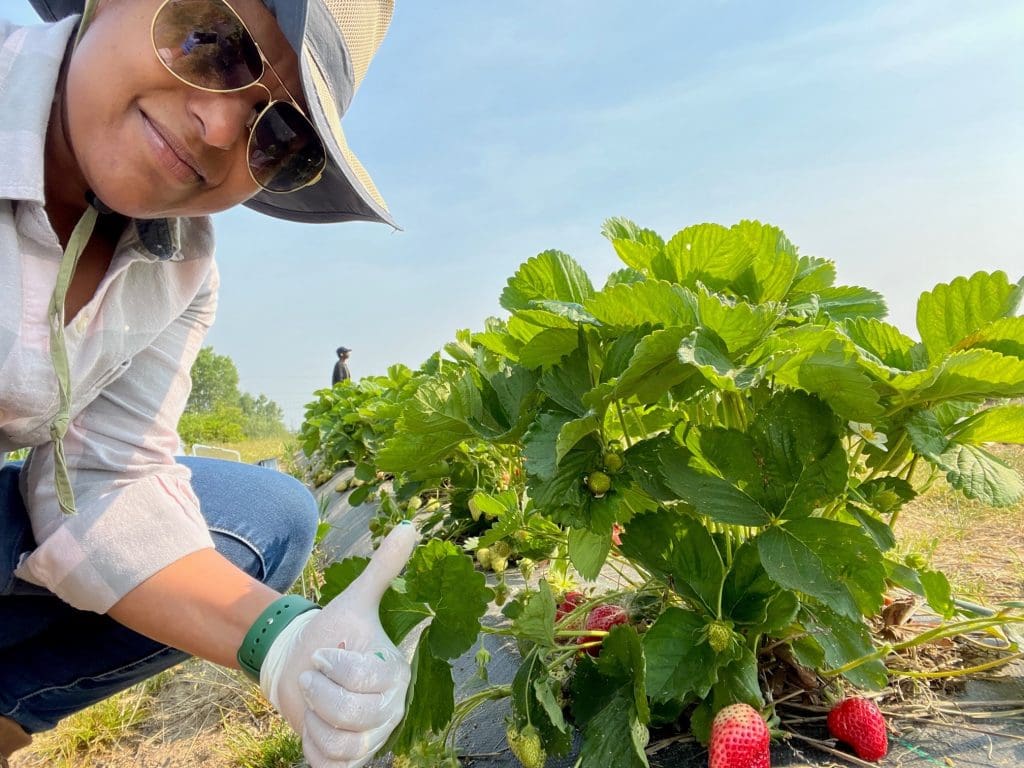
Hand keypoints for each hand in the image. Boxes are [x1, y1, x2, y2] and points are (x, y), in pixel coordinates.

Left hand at [259, 523, 417, 766]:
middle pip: (355, 717)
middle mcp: (390, 709)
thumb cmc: (332, 633)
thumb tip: (410, 526)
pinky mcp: (350, 760)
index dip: (338, 669)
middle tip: (311, 674)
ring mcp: (372, 738)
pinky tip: (313, 722)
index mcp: (397, 673)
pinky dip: (312, 745)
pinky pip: (330, 765)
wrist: (301, 665)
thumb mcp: (355, 599)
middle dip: (320, 693)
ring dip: (314, 718)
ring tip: (312, 698)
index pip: (370, 682)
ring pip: (342, 745)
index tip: (322, 653)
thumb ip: (384, 568)